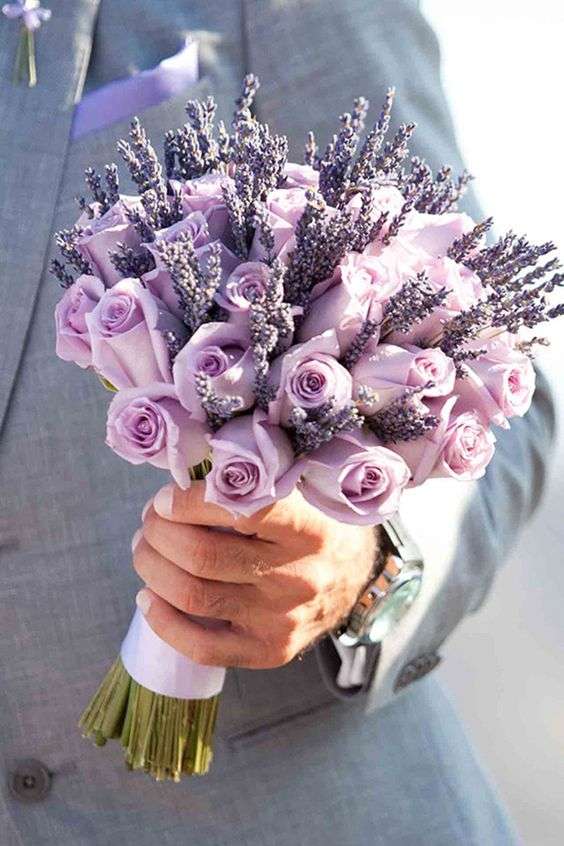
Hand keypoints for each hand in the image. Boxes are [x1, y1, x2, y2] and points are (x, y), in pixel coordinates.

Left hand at [132, 482, 377, 668]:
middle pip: (202, 556)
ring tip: (145, 549)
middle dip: (158, 533)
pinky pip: (201, 647)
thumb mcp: (299, 490)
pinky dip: (162, 622)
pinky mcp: (270, 651)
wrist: (353, 578)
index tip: (166, 497)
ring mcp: (283, 619)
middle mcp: (299, 576)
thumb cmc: (313, 523)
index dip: (187, 502)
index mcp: (309, 528)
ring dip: (152, 568)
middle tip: (150, 520)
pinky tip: (148, 597)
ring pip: (194, 597)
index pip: (238, 509)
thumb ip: (249, 479)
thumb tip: (180, 471)